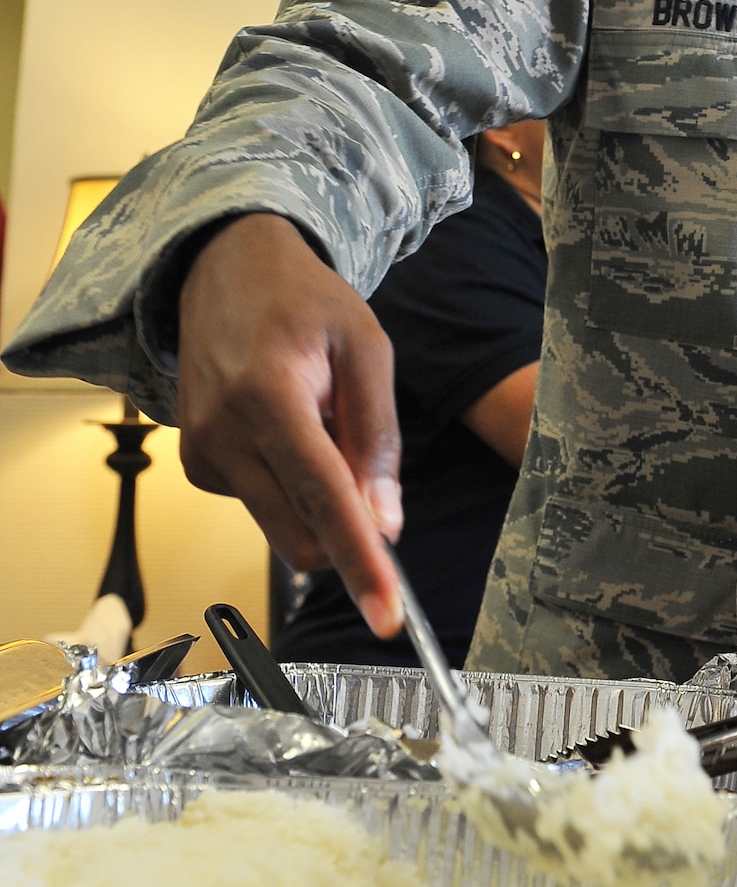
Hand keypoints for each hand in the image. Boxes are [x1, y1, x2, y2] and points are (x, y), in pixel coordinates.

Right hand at [177, 214, 405, 634]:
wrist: (226, 269)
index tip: (389, 616)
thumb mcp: (367, 350)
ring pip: (282, 526)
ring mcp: (202, 454)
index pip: (325, 500)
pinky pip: (263, 504)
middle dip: (348, 536)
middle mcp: (223, 434)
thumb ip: (377, 437)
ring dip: (319, 501)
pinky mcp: (197, 467)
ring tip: (321, 425)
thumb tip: (386, 522)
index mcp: (269, 397)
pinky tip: (289, 429)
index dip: (362, 563)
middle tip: (377, 487)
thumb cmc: (305, 302)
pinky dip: (291, 485)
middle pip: (299, 534)